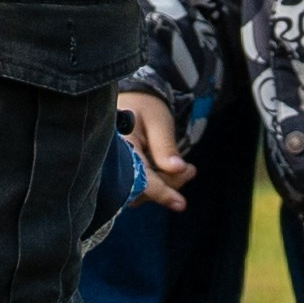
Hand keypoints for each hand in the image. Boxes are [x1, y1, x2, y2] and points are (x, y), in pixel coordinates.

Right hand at [117, 91, 192, 211]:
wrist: (132, 98)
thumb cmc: (145, 106)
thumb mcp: (158, 121)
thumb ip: (165, 146)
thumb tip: (177, 169)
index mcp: (119, 146)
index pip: (139, 178)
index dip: (160, 192)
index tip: (180, 203)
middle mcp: (113, 162)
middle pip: (139, 190)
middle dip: (168, 185)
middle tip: (190, 170)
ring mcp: (117, 169)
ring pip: (140, 191)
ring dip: (165, 185)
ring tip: (186, 169)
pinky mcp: (124, 172)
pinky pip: (141, 186)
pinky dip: (160, 182)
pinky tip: (173, 169)